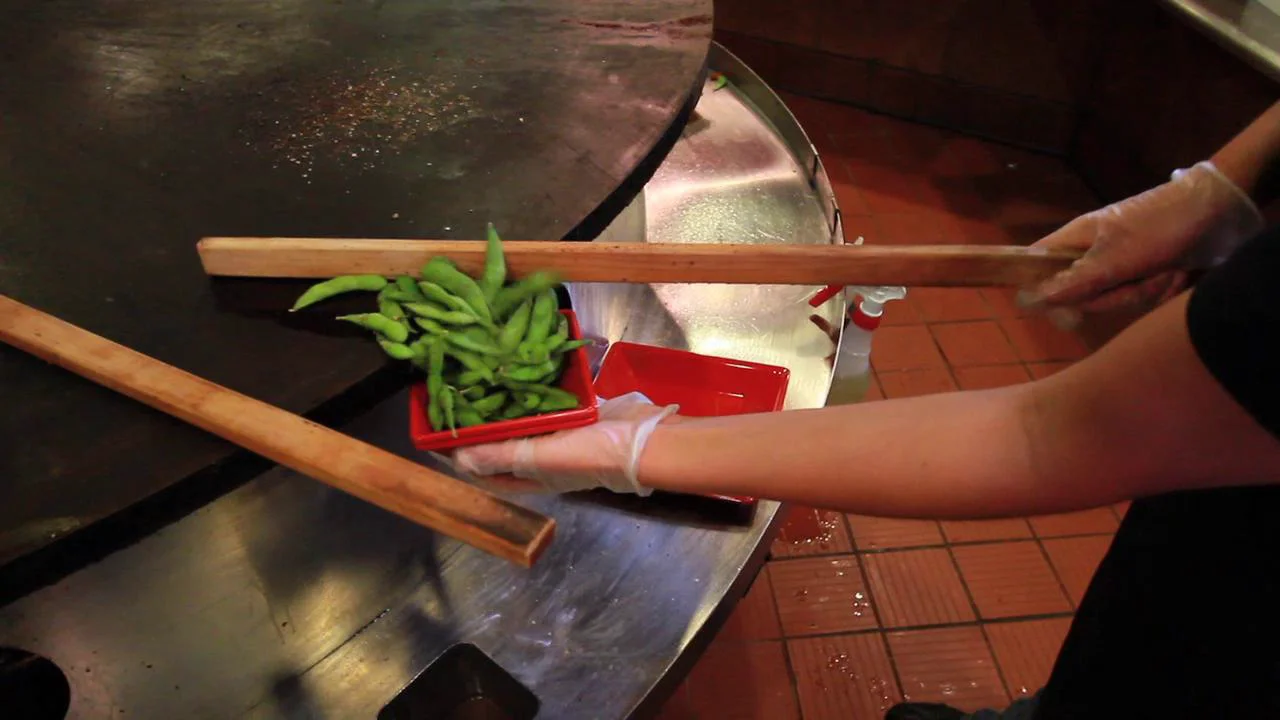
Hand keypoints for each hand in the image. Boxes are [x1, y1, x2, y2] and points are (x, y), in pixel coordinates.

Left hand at [454, 392, 678, 494]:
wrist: (645, 439)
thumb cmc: (592, 453)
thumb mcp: (539, 456)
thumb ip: (500, 455)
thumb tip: (458, 459)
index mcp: (532, 477)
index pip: (486, 471)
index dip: (462, 456)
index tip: (441, 432)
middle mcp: (543, 461)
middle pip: (503, 445)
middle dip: (483, 427)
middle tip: (461, 397)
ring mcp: (562, 439)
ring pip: (525, 424)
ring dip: (507, 408)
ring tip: (484, 382)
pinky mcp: (578, 418)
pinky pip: (548, 407)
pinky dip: (534, 395)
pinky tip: (522, 375)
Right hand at [1021, 161, 1261, 319]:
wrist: (1215, 210)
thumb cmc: (1158, 228)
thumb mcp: (1115, 259)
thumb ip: (1073, 283)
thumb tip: (1029, 299)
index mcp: (1076, 239)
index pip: (1036, 264)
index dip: (1041, 289)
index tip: (1063, 310)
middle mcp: (1092, 251)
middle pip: (1080, 292)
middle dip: (1113, 296)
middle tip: (1135, 282)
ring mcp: (1118, 261)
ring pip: (1112, 296)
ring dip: (1142, 291)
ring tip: (1164, 272)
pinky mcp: (1141, 269)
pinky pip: (1137, 293)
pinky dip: (1158, 288)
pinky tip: (1175, 274)